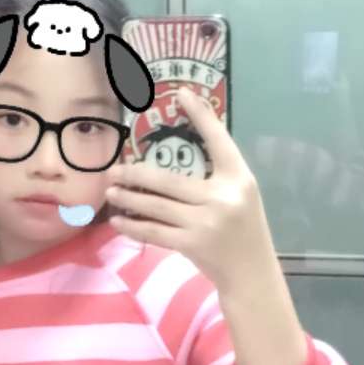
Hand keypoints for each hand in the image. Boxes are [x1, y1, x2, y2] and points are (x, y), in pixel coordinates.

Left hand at [104, 86, 276, 295]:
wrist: (252, 272)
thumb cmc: (244, 228)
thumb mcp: (241, 194)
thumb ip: (217, 174)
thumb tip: (177, 152)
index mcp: (238, 178)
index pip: (218, 140)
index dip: (200, 115)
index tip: (181, 92)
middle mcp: (222, 197)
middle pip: (168, 179)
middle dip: (136, 174)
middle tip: (113, 169)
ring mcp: (206, 222)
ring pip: (156, 205)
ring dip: (129, 198)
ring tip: (111, 190)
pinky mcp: (192, 244)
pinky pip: (155, 232)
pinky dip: (133, 226)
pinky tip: (118, 221)